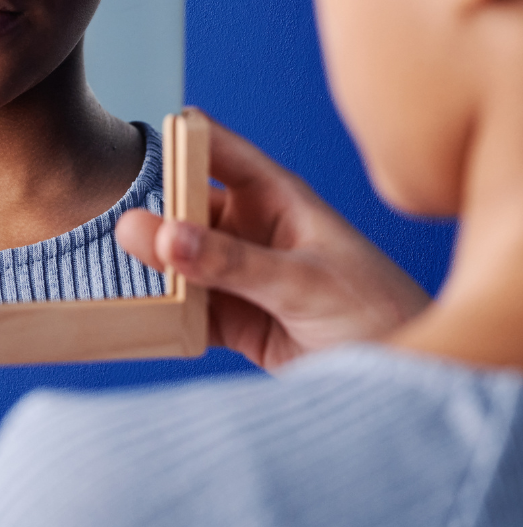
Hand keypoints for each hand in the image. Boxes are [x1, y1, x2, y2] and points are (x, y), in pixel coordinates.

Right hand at [116, 112, 429, 370]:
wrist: (407, 388)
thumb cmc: (377, 316)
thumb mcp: (303, 282)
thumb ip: (230, 262)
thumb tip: (159, 234)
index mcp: (277, 197)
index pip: (218, 151)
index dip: (181, 138)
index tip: (137, 141)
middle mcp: (251, 229)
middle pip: (187, 208)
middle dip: (154, 215)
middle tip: (121, 229)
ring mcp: (238, 275)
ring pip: (179, 260)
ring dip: (153, 268)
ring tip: (119, 272)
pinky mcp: (231, 320)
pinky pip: (184, 309)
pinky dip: (162, 314)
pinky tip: (141, 316)